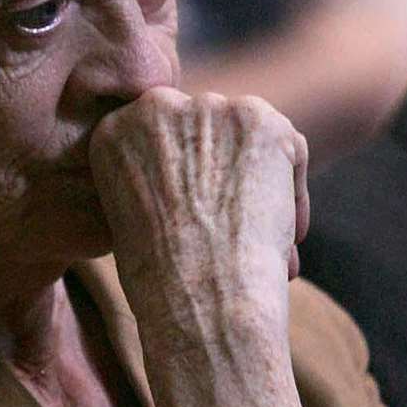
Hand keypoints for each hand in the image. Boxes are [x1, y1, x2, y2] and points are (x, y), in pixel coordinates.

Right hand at [89, 89, 309, 406]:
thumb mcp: (132, 221)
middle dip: (225, 175)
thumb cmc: (163, 282)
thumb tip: (200, 178)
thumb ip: (157, 182)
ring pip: (249, 139)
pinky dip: (292, 192)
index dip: (187, 177)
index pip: (161, 136)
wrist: (202, 298)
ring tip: (264, 242)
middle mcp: (156, 108)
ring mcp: (210, 109)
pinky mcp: (259, 120)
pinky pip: (288, 149)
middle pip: (206, 132)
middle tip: (237, 228)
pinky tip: (286, 238)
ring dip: (259, 184)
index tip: (197, 216)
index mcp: (114, 132)